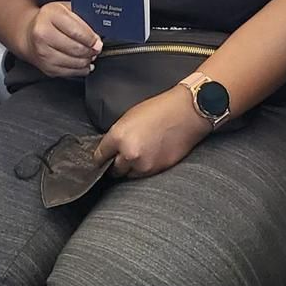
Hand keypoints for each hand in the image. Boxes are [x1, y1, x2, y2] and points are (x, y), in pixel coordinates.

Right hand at [20, 2, 100, 77]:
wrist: (29, 34)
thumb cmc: (50, 20)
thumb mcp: (64, 9)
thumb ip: (81, 16)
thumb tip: (99, 30)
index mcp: (51, 15)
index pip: (76, 31)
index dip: (91, 38)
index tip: (98, 41)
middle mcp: (43, 34)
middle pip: (76, 48)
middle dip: (91, 50)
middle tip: (96, 49)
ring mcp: (43, 52)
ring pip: (74, 62)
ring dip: (86, 60)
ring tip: (90, 55)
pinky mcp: (46, 67)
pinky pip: (69, 72)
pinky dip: (80, 69)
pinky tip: (83, 64)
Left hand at [94, 86, 209, 177]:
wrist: (186, 113)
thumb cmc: (159, 110)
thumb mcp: (130, 116)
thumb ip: (118, 134)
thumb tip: (110, 148)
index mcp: (118, 136)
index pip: (99, 156)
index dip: (100, 157)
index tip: (101, 159)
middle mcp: (128, 153)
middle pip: (114, 170)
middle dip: (115, 164)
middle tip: (120, 157)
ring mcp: (143, 164)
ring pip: (129, 175)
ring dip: (130, 168)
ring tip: (138, 155)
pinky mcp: (157, 170)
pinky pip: (143, 175)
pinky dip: (143, 169)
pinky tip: (149, 157)